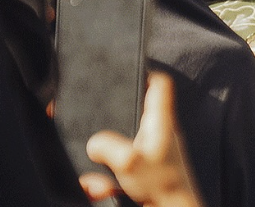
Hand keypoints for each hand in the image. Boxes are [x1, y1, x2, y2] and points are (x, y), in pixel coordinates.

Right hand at [79, 71, 203, 206]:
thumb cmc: (162, 185)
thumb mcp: (129, 161)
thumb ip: (108, 146)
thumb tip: (93, 143)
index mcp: (161, 120)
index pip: (161, 84)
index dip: (147, 71)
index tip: (128, 67)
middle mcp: (159, 132)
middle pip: (137, 107)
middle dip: (113, 110)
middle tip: (92, 108)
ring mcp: (153, 150)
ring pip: (125, 137)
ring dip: (106, 149)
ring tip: (94, 166)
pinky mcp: (146, 168)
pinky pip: (122, 161)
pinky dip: (108, 172)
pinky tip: (98, 187)